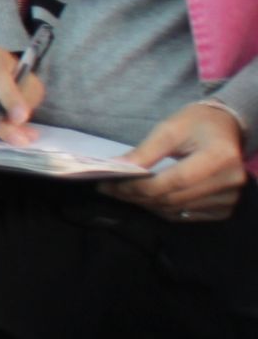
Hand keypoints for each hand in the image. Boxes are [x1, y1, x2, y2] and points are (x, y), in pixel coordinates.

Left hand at [100, 102, 246, 222]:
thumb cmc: (197, 123)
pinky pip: (186, 215)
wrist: (225, 128)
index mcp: (219, 156)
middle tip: (109, 189)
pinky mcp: (224, 207)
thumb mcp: (169, 129)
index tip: (112, 184)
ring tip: (122, 194)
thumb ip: (145, 152)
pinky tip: (145, 199)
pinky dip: (162, 209)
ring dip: (146, 204)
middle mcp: (229, 181)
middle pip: (174, 198)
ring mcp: (229, 197)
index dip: (141, 186)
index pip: (175, 180)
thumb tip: (117, 168)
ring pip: (176, 209)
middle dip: (137, 196)